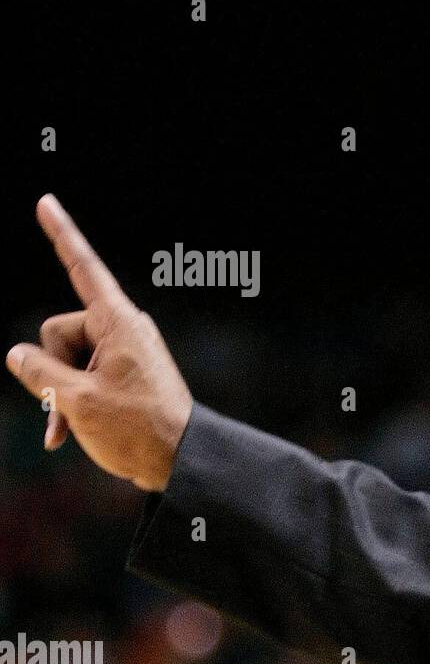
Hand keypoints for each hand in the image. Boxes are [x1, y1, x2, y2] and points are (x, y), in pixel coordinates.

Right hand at [6, 194, 193, 491]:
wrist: (179, 462)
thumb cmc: (137, 428)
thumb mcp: (76, 399)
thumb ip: (38, 371)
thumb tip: (17, 354)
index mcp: (118, 322)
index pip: (82, 269)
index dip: (61, 235)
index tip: (45, 201)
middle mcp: (121, 331)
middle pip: (57, 331)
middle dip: (53, 366)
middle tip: (78, 399)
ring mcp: (120, 355)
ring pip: (63, 360)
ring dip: (58, 393)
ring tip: (77, 422)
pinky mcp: (119, 378)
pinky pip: (77, 380)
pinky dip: (67, 406)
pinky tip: (62, 438)